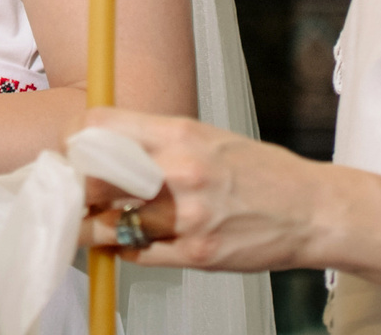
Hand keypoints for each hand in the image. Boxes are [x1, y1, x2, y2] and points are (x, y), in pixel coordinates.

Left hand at [76, 108, 330, 273]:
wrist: (311, 210)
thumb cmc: (259, 171)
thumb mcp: (204, 136)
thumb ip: (154, 140)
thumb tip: (102, 144)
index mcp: (179, 134)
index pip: (99, 126)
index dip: (74, 140)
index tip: (69, 150)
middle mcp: (179, 172)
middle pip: (94, 176)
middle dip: (75, 186)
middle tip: (70, 190)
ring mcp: (187, 216)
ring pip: (111, 223)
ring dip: (95, 225)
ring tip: (93, 221)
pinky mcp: (197, 254)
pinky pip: (138, 253)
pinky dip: (126, 248)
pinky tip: (129, 240)